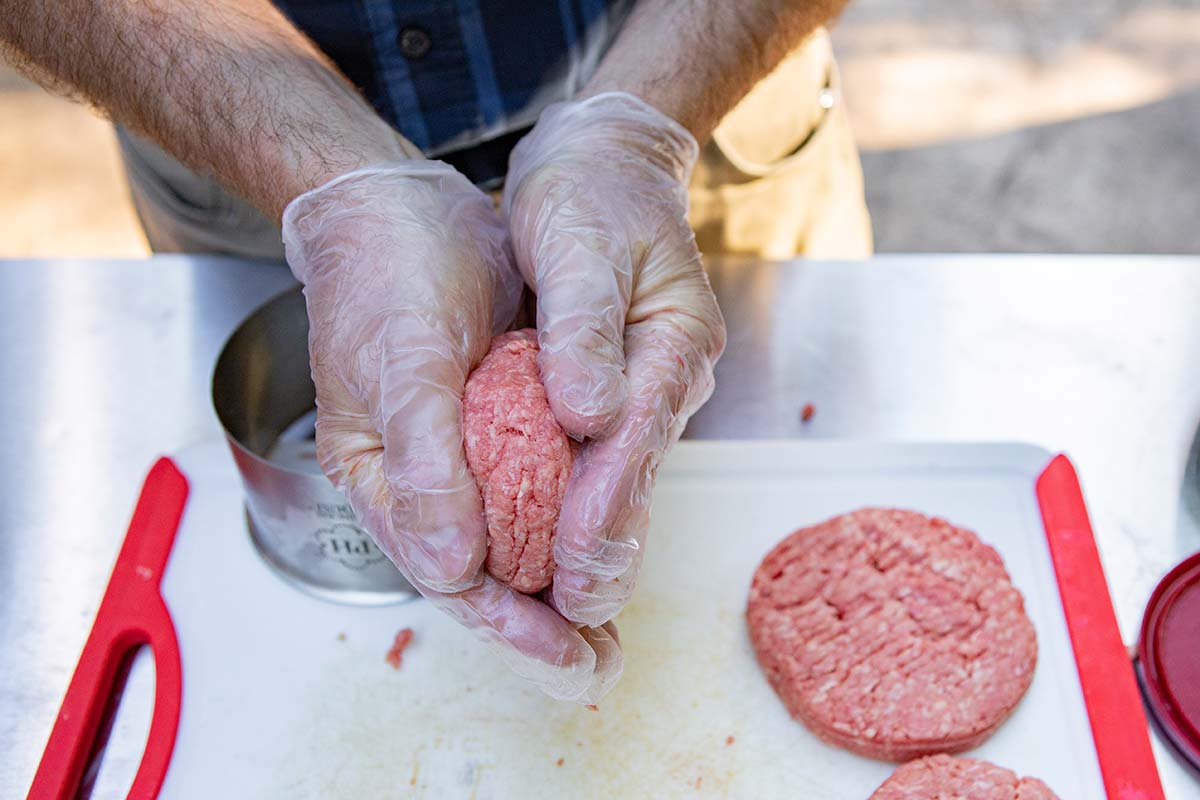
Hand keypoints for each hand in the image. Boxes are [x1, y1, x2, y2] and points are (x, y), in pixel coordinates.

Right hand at [282, 161, 621, 701]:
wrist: (403, 208)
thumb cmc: (388, 277)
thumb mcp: (406, 362)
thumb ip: (426, 464)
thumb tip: (451, 568)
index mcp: (385, 480)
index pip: (447, 574)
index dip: (506, 624)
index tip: (565, 655)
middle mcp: (422, 481)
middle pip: (482, 575)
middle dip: (538, 628)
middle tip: (598, 667)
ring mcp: (460, 456)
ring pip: (512, 542)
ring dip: (555, 588)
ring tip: (605, 633)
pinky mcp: (497, 425)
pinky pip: (534, 491)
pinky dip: (565, 525)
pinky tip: (599, 546)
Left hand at [503, 93, 726, 626]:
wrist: (606, 160)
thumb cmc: (590, 193)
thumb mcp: (579, 241)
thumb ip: (583, 330)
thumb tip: (589, 416)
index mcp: (673, 339)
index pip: (636, 440)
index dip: (604, 512)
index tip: (574, 573)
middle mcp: (670, 374)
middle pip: (638, 475)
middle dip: (606, 550)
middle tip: (573, 618)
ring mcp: (649, 386)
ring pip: (623, 477)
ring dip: (594, 542)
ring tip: (562, 607)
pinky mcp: (621, 390)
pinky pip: (603, 459)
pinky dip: (579, 506)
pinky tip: (552, 545)